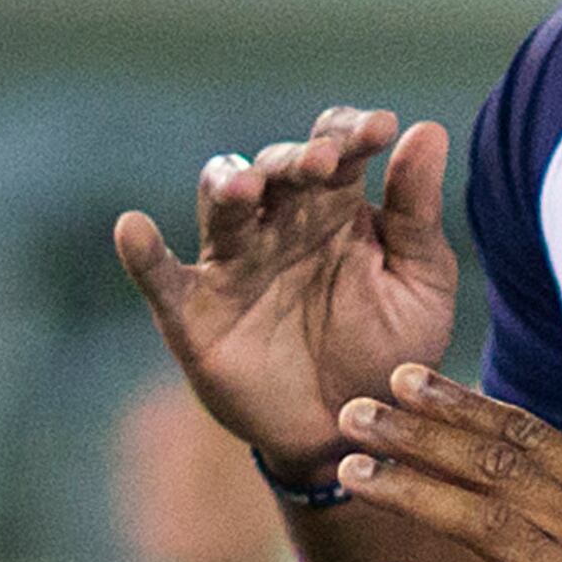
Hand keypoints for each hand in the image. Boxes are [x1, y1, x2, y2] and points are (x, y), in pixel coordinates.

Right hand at [112, 108, 458, 482]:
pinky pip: (160, 278)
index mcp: (336, 207)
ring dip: (227, 186)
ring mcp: (235, 264)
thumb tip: (427, 131)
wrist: (354, 433)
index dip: (351, 132)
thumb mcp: (421, 286)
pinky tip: (133, 228)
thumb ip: (417, 214)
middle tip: (321, 162)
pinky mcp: (196, 313)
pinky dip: (143, 254)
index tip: (381, 128)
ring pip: (220, 206)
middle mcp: (280, 223)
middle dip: (295, 159)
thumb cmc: (391, 351)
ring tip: (243, 186)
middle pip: (276, 167)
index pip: (335, 147)